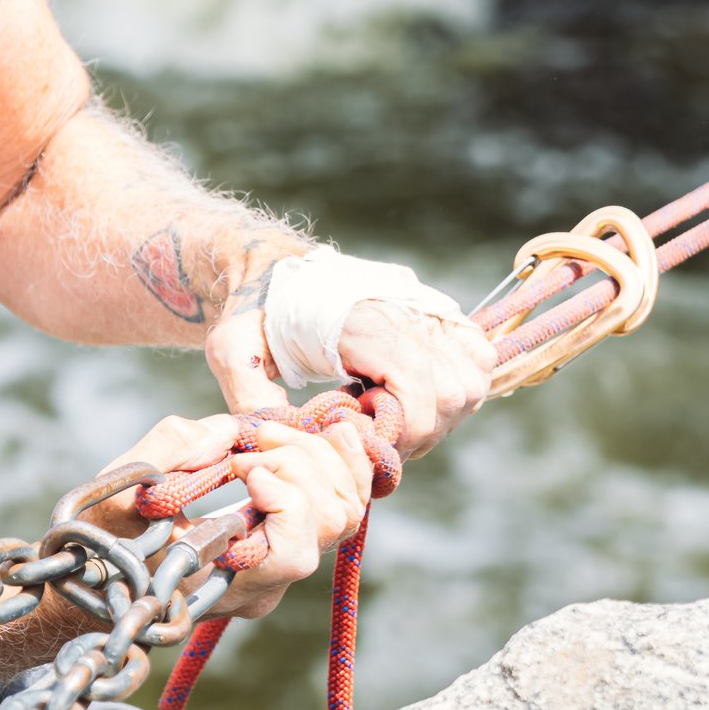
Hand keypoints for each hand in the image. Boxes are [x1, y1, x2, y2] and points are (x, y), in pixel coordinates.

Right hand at [122, 408, 378, 622]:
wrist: (104, 570)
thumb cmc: (105, 536)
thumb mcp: (121, 489)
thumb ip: (174, 449)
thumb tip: (232, 429)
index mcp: (228, 586)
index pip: (291, 553)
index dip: (282, 499)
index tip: (242, 467)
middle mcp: (267, 585)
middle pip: (329, 523)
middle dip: (298, 464)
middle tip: (253, 442)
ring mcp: (283, 566)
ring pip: (346, 512)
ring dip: (316, 459)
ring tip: (270, 436)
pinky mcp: (292, 540)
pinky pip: (345, 505)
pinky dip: (343, 465)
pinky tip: (331, 431)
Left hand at [204, 256, 493, 451]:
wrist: (270, 268)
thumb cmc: (251, 311)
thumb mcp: (231, 348)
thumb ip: (250, 396)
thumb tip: (280, 438)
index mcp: (360, 321)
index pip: (417, 385)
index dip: (404, 430)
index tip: (369, 441)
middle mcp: (404, 312)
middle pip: (454, 389)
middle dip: (422, 431)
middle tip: (379, 439)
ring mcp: (425, 310)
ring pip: (472, 378)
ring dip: (442, 415)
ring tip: (394, 421)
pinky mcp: (436, 314)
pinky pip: (477, 357)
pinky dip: (459, 389)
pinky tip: (414, 400)